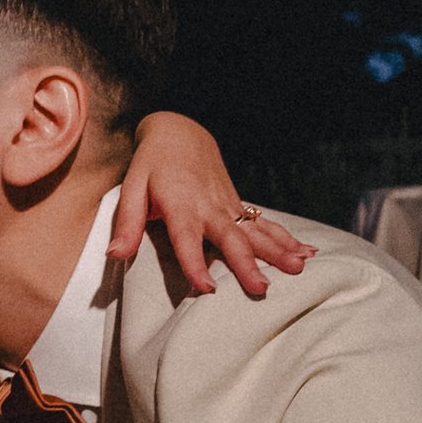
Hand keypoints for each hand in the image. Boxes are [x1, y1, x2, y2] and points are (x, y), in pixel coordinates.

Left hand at [110, 112, 312, 298]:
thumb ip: (126, 225)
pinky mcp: (239, 206)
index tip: (206, 290)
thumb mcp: (131, 190)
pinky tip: (307, 253)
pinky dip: (288, 238)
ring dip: (278, 250)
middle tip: (262, 290)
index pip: (188, 239)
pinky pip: (266, 224)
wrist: (180, 132)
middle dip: (247, 264)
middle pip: (231, 238)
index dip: (196, 264)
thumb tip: (114, 256)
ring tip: (297, 270)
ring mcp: (229, 206)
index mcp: (180, 205)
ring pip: (256, 231)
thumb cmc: (151, 165)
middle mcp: (209, 207)